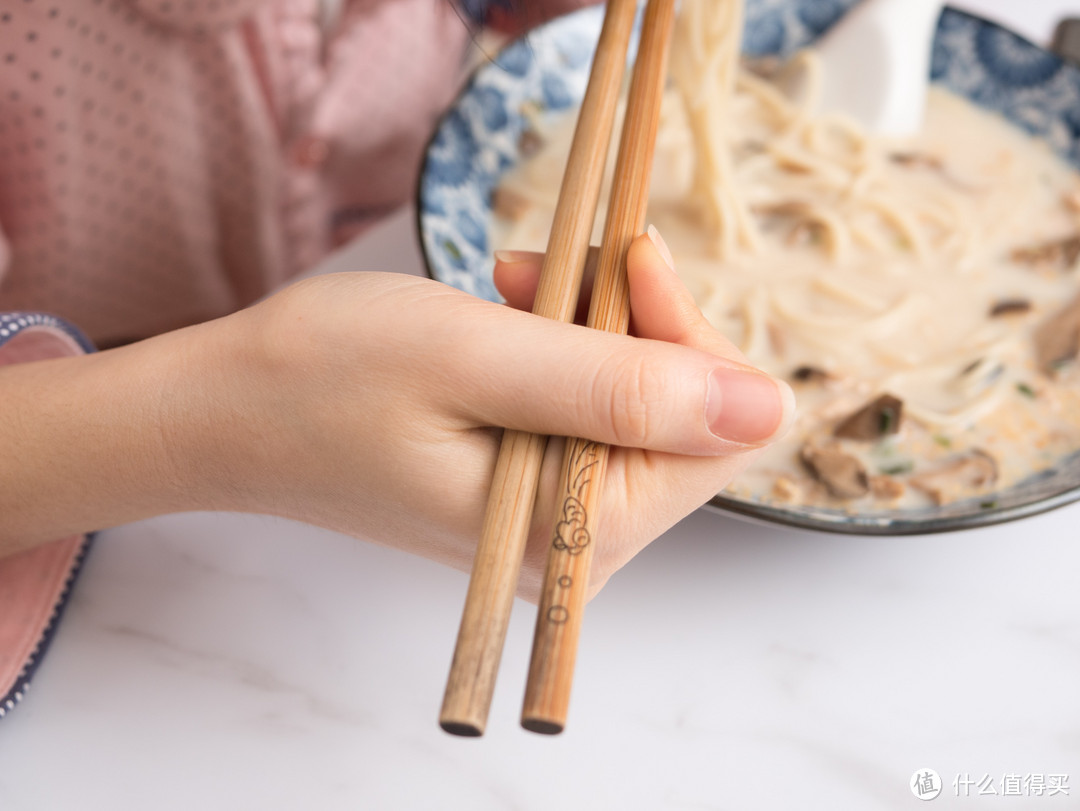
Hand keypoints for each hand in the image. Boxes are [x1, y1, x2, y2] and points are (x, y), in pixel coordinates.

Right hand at [210, 228, 792, 598]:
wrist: (224, 411)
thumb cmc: (326, 379)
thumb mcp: (482, 357)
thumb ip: (625, 389)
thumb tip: (771, 409)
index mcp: (574, 535)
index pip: (717, 437)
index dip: (688, 338)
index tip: (622, 261)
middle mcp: (573, 548)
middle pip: (684, 423)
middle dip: (634, 326)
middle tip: (551, 272)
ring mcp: (548, 524)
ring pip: (637, 405)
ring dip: (593, 328)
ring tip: (515, 287)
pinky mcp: (521, 494)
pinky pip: (588, 411)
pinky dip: (562, 349)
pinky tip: (511, 314)